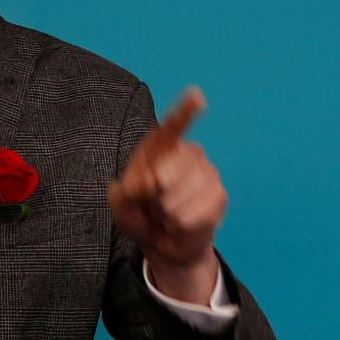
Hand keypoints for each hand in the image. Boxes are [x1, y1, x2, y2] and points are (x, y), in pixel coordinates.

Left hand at [107, 87, 226, 304]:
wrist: (161, 242)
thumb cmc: (137, 213)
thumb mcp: (120, 202)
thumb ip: (129, 189)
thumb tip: (155, 180)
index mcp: (158, 148)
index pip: (171, 128)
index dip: (184, 113)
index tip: (197, 97)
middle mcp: (186, 154)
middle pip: (168, 172)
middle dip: (153, 196)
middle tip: (151, 203)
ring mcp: (206, 173)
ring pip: (181, 195)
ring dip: (166, 213)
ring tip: (165, 213)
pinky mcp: (218, 195)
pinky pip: (196, 213)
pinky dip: (181, 224)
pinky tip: (180, 222)